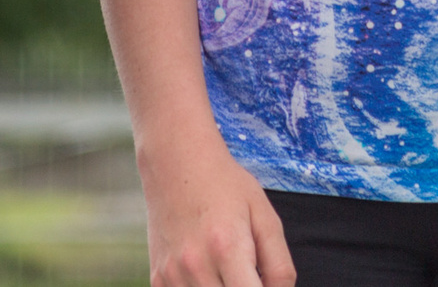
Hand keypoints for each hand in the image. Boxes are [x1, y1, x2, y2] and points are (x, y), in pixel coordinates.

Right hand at [138, 135, 294, 286]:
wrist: (176, 163)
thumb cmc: (226, 186)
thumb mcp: (265, 216)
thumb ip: (279, 265)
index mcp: (228, 249)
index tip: (265, 283)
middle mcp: (196, 266)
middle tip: (248, 273)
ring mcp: (172, 276)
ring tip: (230, 270)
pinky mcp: (157, 279)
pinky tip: (209, 274)